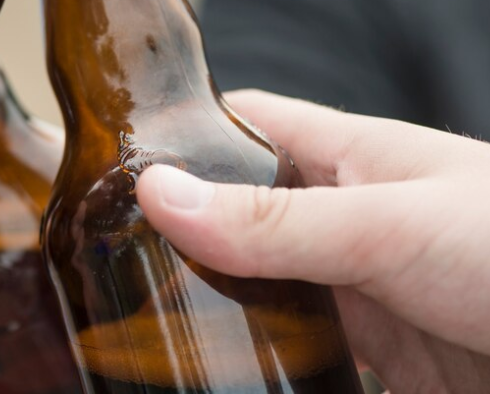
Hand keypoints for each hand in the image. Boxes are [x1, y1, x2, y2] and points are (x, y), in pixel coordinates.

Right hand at [136, 90, 489, 392]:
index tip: (106, 155)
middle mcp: (342, 218)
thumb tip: (157, 191)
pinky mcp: (375, 355)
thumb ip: (274, 221)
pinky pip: (295, 354)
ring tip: (133, 320)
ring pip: (258, 287)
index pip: (242, 121)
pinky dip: (256, 365)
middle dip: (177, 230)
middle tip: (100, 259)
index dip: (178, 129)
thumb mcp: (389, 225)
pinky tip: (213, 376)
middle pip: (235, 212)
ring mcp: (356, 288)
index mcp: (345, 156)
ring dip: (210, 303)